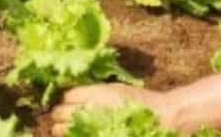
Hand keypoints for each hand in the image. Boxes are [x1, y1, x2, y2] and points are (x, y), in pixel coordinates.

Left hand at [50, 84, 172, 135]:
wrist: (163, 118)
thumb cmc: (140, 102)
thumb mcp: (116, 89)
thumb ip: (94, 91)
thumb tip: (71, 95)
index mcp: (97, 94)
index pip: (67, 96)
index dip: (63, 100)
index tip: (65, 103)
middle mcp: (92, 109)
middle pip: (59, 112)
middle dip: (58, 115)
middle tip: (60, 117)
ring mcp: (94, 127)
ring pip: (61, 129)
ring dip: (60, 128)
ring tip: (64, 129)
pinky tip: (76, 136)